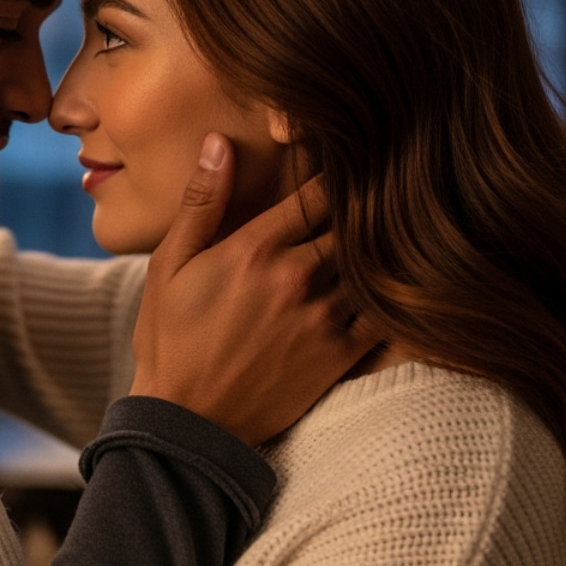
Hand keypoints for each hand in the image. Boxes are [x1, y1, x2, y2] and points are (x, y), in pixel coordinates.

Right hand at [129, 133, 378, 446]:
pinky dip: (391, 292)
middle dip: (363, 202)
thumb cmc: (171, 339)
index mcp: (255, 248)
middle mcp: (296, 276)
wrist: (186, 422)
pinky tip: (395, 279)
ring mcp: (323, 317)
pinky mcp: (340, 354)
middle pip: (352, 220)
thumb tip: (220, 142)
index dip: (336, 168)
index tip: (347, 156)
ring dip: (379, 244)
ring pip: (372, 261)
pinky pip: (384, 313)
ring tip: (394, 227)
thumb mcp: (170, 265)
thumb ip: (201, 202)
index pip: (316, 190)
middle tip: (382, 184)